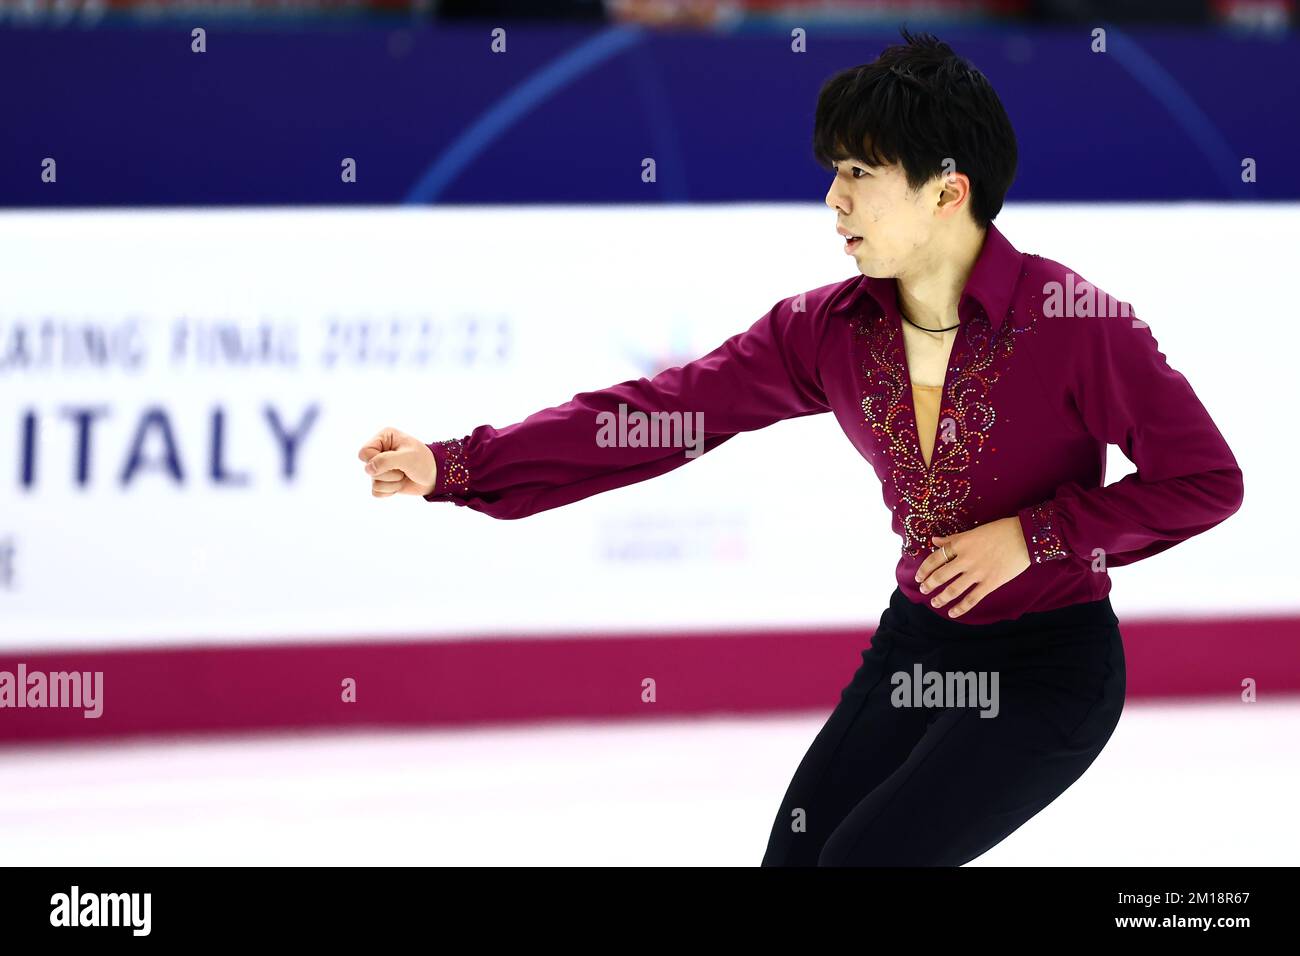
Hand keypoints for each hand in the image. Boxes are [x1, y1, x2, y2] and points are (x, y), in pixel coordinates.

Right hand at [357, 427, 436, 497]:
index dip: (376, 461)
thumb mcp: (407, 457)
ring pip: (374, 482)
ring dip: (392, 483)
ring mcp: (380, 467)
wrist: (435, 477)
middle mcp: (379, 451)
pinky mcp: (382, 481)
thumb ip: (385, 460)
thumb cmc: (424, 462)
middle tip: (403, 469)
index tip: (394, 460)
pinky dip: (390, 491)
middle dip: (388, 473)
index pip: (364, 452)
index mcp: (384, 438)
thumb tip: (368, 469)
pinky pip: (376, 492)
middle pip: (368, 469)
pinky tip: (400, 484)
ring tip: (404, 476)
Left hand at [913, 517, 1030, 617]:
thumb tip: (934, 541)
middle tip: (922, 589)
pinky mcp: (990, 583)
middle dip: (928, 584)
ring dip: (941, 598)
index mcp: (960, 544)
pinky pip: (972, 599)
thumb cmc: (999, 531)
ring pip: (953, 590)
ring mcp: (978, 573)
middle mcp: (966, 559)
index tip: (918, 576)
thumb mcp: (973, 531)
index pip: (935, 559)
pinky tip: (952, 613)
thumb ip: (953, 539)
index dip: (924, 569)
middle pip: (940, 576)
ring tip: (934, 602)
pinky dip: (960, 608)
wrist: (1025, 537)